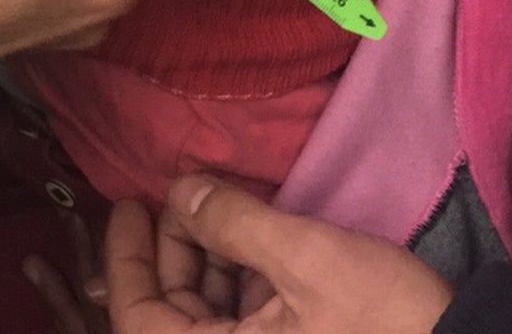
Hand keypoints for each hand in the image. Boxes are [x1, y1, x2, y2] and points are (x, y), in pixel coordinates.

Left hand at [103, 176, 451, 332]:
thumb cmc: (387, 321)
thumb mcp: (307, 259)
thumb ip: (234, 223)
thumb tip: (180, 191)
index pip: (138, 317)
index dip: (125, 257)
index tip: (129, 203)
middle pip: (171, 314)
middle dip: (175, 251)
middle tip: (186, 195)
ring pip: (209, 318)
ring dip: (211, 263)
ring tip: (223, 209)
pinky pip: (246, 326)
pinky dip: (243, 285)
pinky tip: (257, 243)